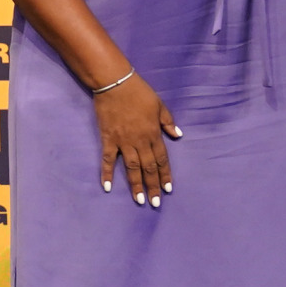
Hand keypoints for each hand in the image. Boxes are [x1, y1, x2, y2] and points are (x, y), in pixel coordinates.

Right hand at [92, 73, 181, 205]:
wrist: (115, 83)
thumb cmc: (139, 92)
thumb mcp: (159, 104)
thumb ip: (168, 121)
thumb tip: (178, 135)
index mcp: (153, 133)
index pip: (161, 159)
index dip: (165, 175)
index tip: (168, 189)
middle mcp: (140, 141)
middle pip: (148, 168)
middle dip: (153, 186)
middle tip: (156, 203)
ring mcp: (123, 142)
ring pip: (131, 168)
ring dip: (136, 185)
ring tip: (139, 201)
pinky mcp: (108, 139)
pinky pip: (107, 159)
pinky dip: (107, 173)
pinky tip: (107, 187)